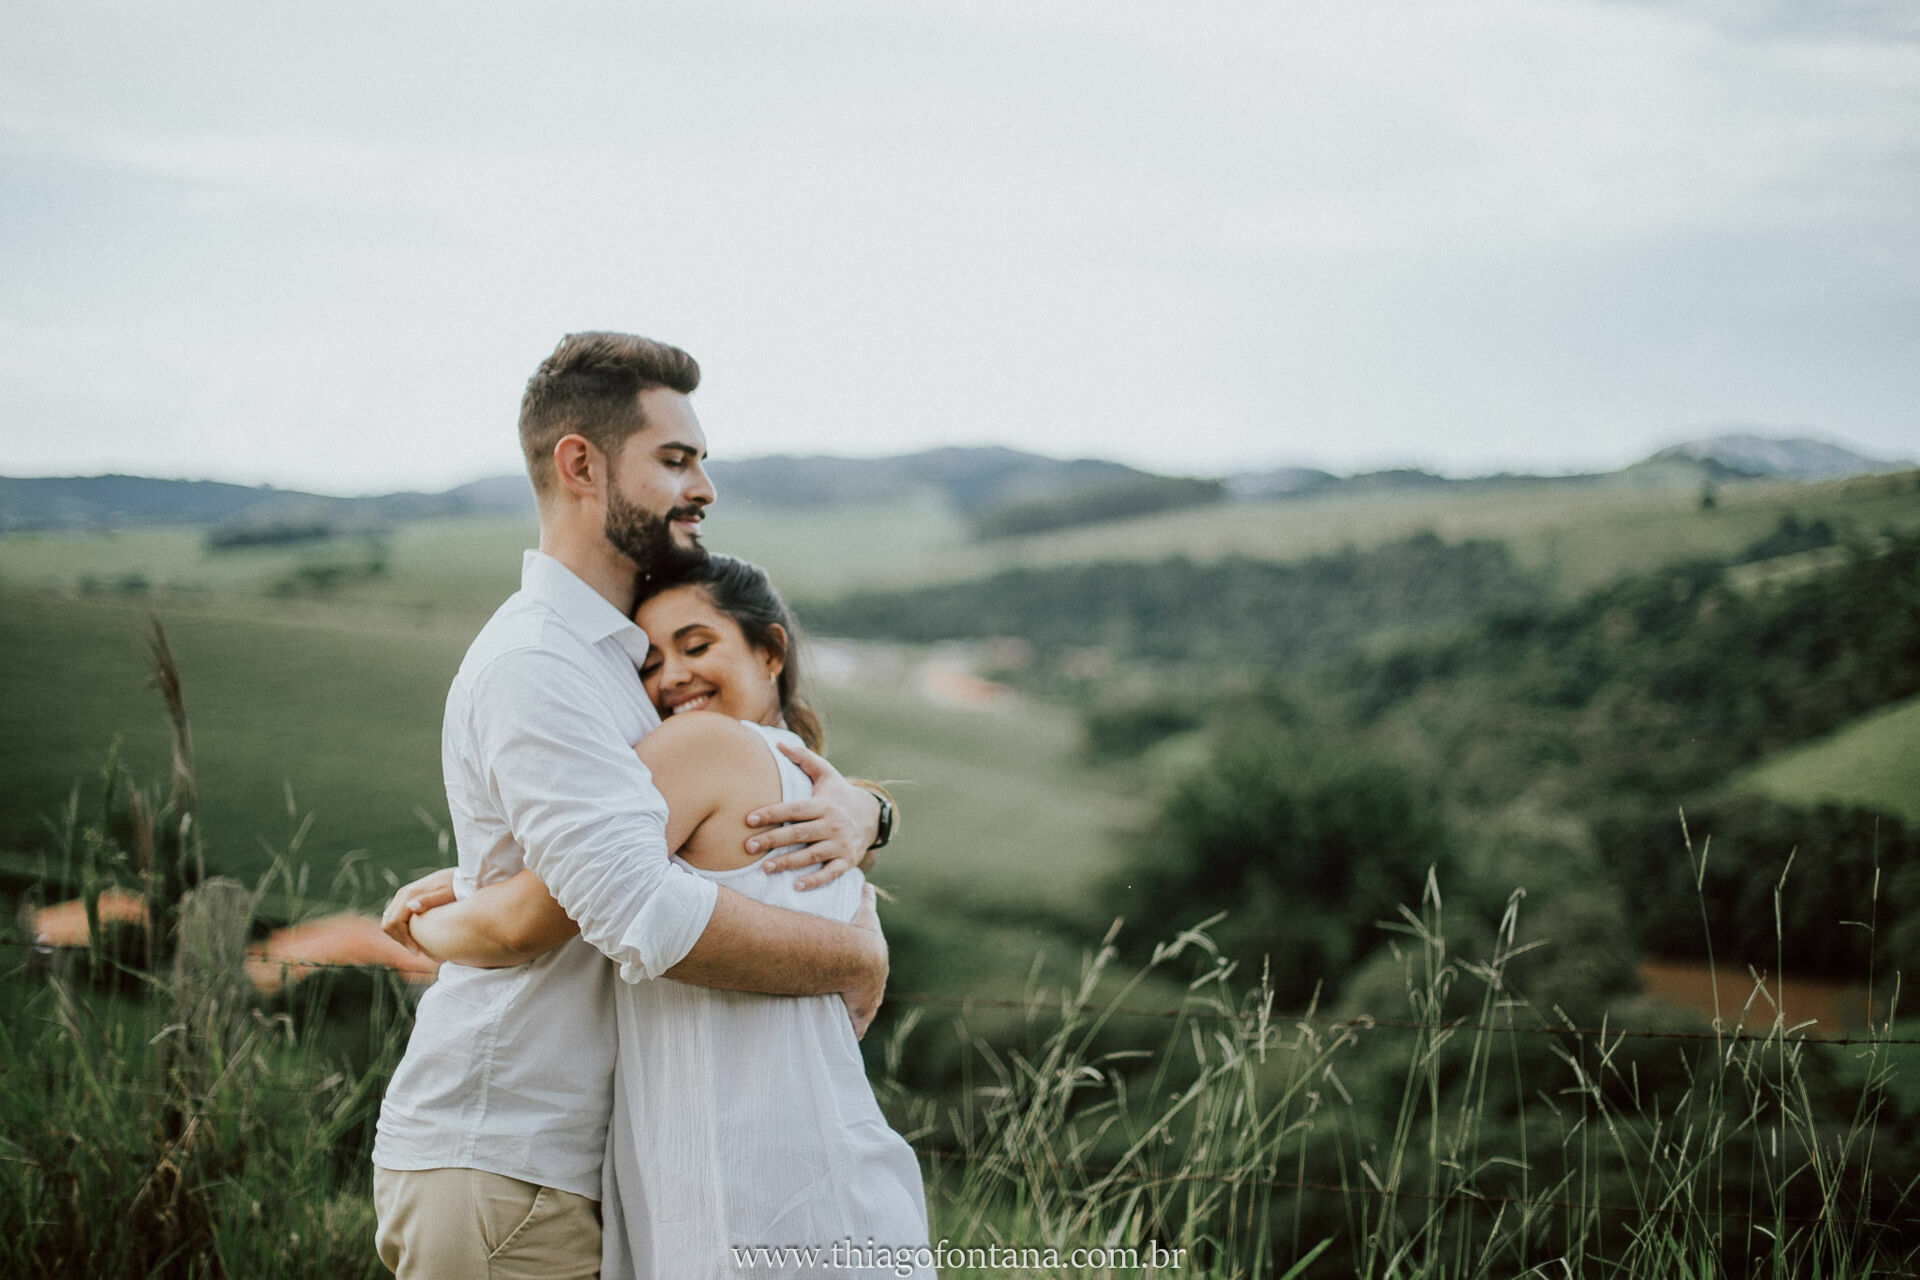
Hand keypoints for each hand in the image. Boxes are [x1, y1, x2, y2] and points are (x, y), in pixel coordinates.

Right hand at [381, 867, 457, 953]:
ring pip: (389, 920)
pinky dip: (401, 928)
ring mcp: (402, 895)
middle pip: (388, 923)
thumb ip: (428, 901)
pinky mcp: (406, 898)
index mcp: (409, 894)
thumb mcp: (446, 894)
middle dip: (399, 939)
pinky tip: (417, 936)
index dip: (403, 939)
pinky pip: (395, 916)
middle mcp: (402, 894)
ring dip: (399, 934)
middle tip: (416, 950)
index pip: (394, 922)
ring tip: (417, 945)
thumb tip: (410, 906)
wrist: (461, 877)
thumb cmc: (456, 887)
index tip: (417, 951)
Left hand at [744, 741, 881, 890]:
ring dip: (788, 862)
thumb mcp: (826, 774)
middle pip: (799, 833)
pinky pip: (830, 873)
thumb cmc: (839, 794)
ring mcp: (840, 844)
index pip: (794, 809)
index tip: (749, 819)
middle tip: (748, 847)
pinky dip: (814, 881)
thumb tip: (778, 744)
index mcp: (823, 804)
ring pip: (812, 855)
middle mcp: (832, 824)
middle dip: (773, 840)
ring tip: (765, 868)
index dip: (772, 813)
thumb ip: (803, 758)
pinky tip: (796, 887)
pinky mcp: (847, 860)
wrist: (872, 816)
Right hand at [840, 884, 887, 1038]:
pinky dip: (852, 1032)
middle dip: (862, 998)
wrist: (858, 957)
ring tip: (844, 1020)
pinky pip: (856, 1029)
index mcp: (877, 966)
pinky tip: (846, 1035)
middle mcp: (876, 988)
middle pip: (870, 997)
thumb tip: (867, 884)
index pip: (874, 975)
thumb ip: (867, 901)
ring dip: (857, 1017)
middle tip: (850, 1000)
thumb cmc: (860, 935)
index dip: (866, 977)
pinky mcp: (859, 1017)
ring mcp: (868, 1004)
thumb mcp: (865, 915)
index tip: (860, 980)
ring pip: (863, 1015)